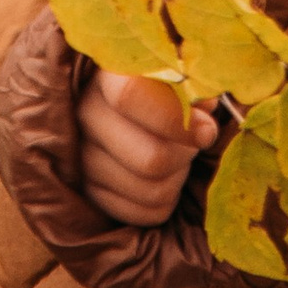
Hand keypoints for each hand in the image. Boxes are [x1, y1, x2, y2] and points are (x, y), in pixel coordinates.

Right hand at [76, 67, 219, 226]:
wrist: (133, 110)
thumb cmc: (163, 87)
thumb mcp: (179, 73)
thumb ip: (193, 85)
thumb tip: (204, 109)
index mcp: (107, 73)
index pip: (131, 97)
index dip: (177, 120)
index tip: (207, 131)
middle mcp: (85, 112)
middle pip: (151, 158)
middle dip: (185, 155)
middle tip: (193, 142)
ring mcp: (81, 156)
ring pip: (152, 190)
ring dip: (178, 177)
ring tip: (177, 157)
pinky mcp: (89, 191)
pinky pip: (146, 213)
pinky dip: (167, 200)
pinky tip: (165, 177)